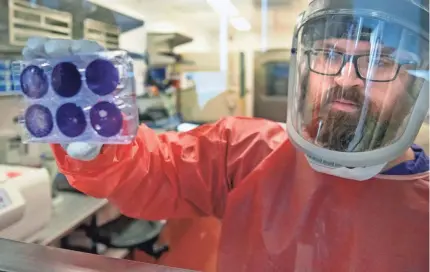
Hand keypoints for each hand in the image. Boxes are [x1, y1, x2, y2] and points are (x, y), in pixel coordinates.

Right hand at [23, 37, 103, 160]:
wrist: (87, 143)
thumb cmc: (96, 140)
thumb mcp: (95, 146)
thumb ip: (89, 149)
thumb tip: (81, 150)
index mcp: (111, 91)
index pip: (108, 67)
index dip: (96, 56)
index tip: (82, 52)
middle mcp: (96, 78)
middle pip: (87, 55)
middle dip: (69, 48)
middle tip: (50, 50)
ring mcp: (77, 76)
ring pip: (67, 56)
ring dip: (51, 49)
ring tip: (34, 49)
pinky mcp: (60, 78)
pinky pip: (51, 63)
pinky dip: (39, 56)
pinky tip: (28, 53)